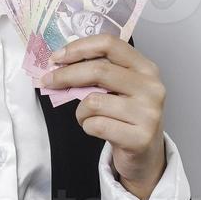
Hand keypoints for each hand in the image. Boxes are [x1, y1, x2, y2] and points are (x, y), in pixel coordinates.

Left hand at [42, 34, 167, 199]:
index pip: (110, 45)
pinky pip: (96, 125)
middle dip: (66, 75)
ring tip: (87, 117)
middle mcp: (151, 87)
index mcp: (146, 68)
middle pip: (98, 71)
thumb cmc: (127, 117)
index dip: (79, 48)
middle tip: (48, 81)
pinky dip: (87, 126)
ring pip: (93, 102)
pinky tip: (96, 129)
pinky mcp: (139, 138)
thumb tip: (59, 64)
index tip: (57, 57)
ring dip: (80, 111)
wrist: (145, 154)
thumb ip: (98, 74)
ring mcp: (148, 113)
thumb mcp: (120, 89)